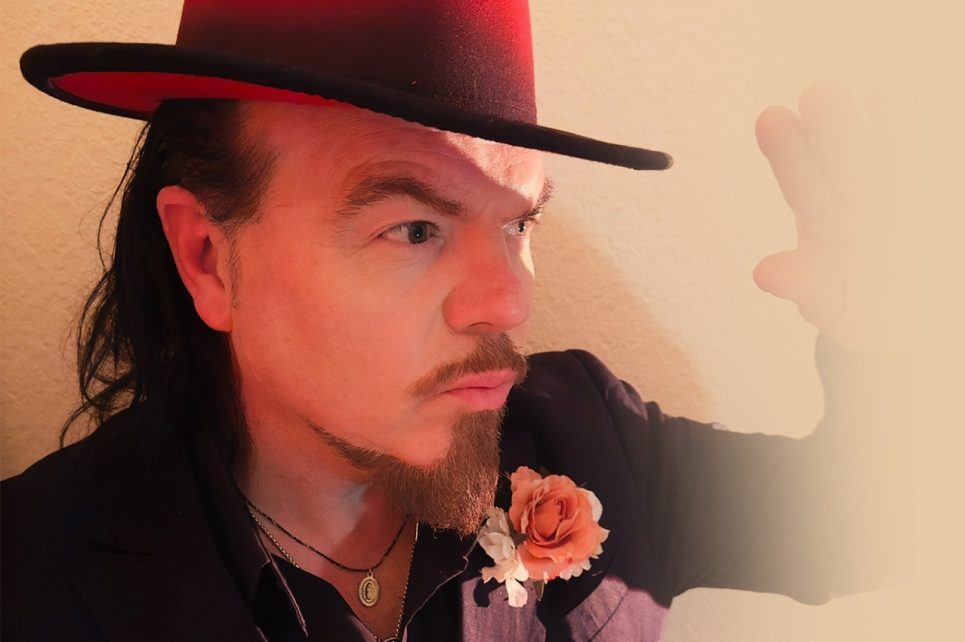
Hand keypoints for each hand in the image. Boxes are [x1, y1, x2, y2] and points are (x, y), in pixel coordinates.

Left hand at [753, 81, 911, 350]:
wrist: (913, 316)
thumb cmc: (860, 305)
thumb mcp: (832, 303)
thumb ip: (805, 285)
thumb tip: (763, 274)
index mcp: (822, 216)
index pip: (802, 181)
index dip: (787, 152)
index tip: (770, 118)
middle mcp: (860, 194)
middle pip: (844, 156)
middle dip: (833, 127)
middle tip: (819, 93)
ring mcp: (903, 190)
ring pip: (895, 153)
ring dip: (892, 124)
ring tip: (886, 93)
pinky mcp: (939, 195)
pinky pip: (935, 165)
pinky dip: (937, 145)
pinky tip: (931, 112)